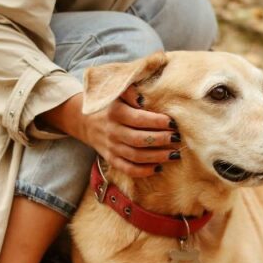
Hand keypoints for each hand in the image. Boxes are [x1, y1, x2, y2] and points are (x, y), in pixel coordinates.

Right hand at [39, 87, 181, 177]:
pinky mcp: (111, 159)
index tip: (172, 122)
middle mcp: (112, 131)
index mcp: (115, 112)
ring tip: (174, 154)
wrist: (85, 120)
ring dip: (157, 157)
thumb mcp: (117, 92)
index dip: (156, 122)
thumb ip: (130, 91)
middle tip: (177, 138)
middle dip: (160, 140)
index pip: (138, 119)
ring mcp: (111, 147)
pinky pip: (127, 168)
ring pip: (135, 156)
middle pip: (139, 139)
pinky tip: (158, 167)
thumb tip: (143, 99)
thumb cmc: (111, 104)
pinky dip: (143, 171)